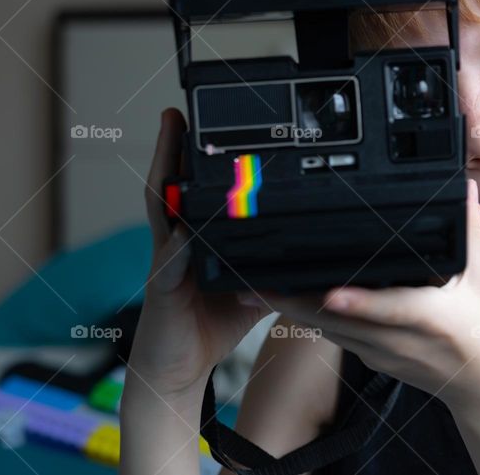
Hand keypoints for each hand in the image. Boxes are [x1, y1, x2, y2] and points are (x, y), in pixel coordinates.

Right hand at [126, 108, 273, 398]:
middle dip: (172, 148)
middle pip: (172, 186)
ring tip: (169, 140)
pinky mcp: (163, 290)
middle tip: (176, 113)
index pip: (197, 188)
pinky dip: (178, 245)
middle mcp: (177, 241)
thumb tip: (317, 247)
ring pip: (162, 211)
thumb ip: (278, 261)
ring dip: (164, 174)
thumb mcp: (257, 284)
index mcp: (197, 236)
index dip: (198, 157)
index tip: (209, 123)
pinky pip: (170, 263)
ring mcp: (167, 262)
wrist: (181, 367)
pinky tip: (184, 229)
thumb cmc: (214, 322)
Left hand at [267, 179, 479, 408]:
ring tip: (256, 289)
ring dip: (293, 311)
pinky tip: (286, 300)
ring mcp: (383, 354)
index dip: (358, 303)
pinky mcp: (371, 359)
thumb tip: (462, 187)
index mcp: (431, 318)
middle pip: (341, 322)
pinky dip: (310, 319)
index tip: (329, 294)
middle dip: (297, 302)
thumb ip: (469, 230)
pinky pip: (336, 336)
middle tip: (256, 282)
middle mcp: (400, 341)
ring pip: (330, 331)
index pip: (390, 311)